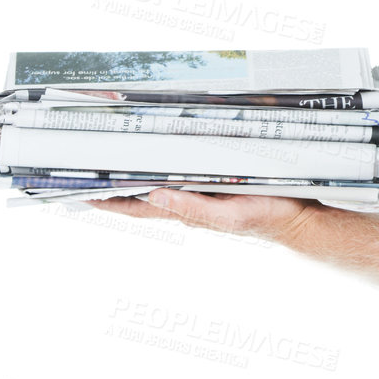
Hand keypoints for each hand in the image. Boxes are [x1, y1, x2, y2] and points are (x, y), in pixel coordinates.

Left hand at [87, 188, 314, 244]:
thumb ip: (194, 209)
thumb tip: (156, 195)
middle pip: (141, 193)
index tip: (81, 195)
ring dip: (133, 176)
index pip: (137, 207)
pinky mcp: (212, 184)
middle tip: (86, 174)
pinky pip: (180, 174)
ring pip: (158, 182)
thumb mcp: (230, 216)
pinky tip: (156, 160)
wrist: (297, 216)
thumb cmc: (266, 218)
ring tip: (109, 166)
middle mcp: (187, 202)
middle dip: (114, 187)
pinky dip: (162, 167)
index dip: (109, 202)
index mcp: (186, 211)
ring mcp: (199, 194)